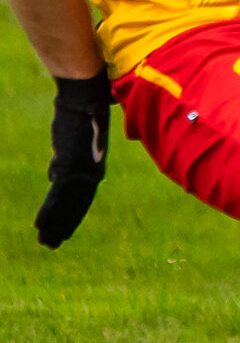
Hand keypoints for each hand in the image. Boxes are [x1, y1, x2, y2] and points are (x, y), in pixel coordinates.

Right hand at [35, 73, 110, 246]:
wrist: (84, 98)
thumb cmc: (84, 112)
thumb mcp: (74, 141)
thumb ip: (67, 160)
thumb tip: (56, 175)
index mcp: (94, 166)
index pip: (83, 196)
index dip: (73, 214)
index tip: (65, 229)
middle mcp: (90, 171)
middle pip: (76, 205)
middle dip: (64, 225)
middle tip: (53, 244)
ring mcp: (80, 170)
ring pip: (67, 205)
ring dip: (56, 224)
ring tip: (47, 242)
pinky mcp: (70, 166)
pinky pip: (58, 197)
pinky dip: (50, 212)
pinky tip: (41, 226)